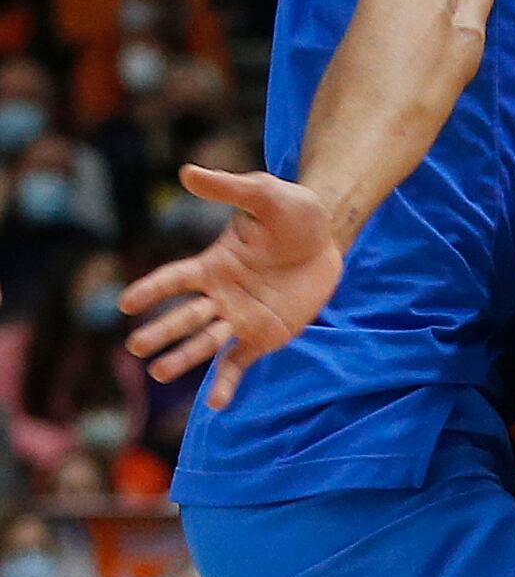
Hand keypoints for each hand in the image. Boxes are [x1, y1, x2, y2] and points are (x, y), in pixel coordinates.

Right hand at [119, 166, 344, 407]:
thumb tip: (187, 172)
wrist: (327, 237)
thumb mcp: (264, 194)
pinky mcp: (264, 336)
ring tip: (159, 373)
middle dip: (162, 331)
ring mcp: (240, 318)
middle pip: (185, 316)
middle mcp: (220, 295)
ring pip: (204, 342)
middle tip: (137, 346)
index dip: (152, 290)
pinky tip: (216, 404)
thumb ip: (229, 188)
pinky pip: (238, 362)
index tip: (125, 303)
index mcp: (212, 264)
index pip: (175, 279)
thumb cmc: (293, 212)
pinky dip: (226, 383)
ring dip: (182, 357)